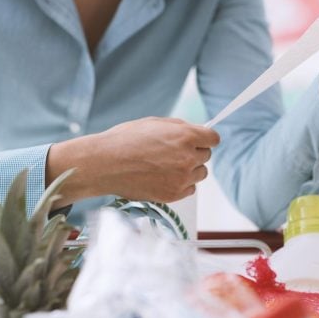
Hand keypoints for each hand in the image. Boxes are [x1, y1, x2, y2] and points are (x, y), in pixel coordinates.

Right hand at [46, 117, 219, 205]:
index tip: (199, 140)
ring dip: (190, 169)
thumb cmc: (126, 140)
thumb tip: (197, 131)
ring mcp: (181, 178)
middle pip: (206, 156)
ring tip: (167, 166)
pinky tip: (164, 177)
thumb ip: (181, 127)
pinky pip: (190, 189)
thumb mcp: (155, 123)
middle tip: (174, 153)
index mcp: (185, 136)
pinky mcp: (173, 194)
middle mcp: (187, 157)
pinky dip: (182, 184)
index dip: (205, 138)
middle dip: (195, 152)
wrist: (105, 164)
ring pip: (200, 173)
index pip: (214, 139)